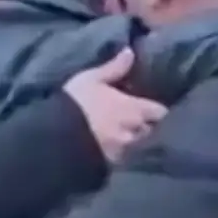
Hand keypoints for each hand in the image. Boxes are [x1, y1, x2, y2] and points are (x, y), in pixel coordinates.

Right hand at [63, 48, 167, 162]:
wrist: (56, 136)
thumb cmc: (76, 103)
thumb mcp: (91, 79)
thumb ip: (114, 67)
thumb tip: (130, 52)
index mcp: (134, 109)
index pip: (161, 112)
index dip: (159, 110)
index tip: (155, 108)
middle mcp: (135, 131)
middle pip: (154, 131)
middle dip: (151, 127)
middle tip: (143, 122)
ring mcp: (125, 150)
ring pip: (140, 146)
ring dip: (138, 142)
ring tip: (129, 137)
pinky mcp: (112, 165)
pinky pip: (125, 159)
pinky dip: (124, 155)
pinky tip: (115, 150)